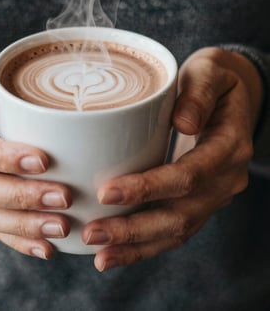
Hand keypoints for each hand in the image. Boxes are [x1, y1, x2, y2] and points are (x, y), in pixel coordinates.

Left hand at [82, 47, 262, 270]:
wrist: (232, 96)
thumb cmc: (215, 79)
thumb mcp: (211, 71)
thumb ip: (199, 93)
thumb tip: (183, 122)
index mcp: (229, 146)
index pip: (189, 175)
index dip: (149, 187)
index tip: (108, 191)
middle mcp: (225, 179)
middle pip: (181, 215)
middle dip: (135, 229)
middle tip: (93, 232)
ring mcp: (214, 194)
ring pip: (177, 231)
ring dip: (136, 245)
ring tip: (99, 254)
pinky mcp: (199, 201)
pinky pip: (174, 230)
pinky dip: (145, 245)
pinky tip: (115, 252)